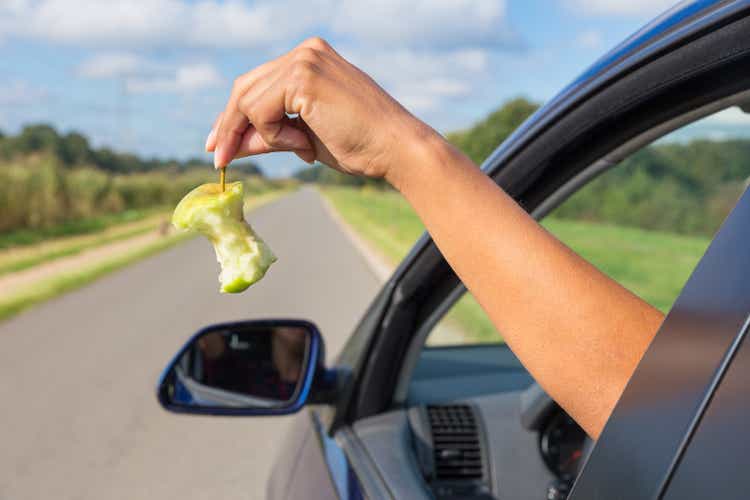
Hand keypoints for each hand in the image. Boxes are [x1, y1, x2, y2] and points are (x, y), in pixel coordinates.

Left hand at [206, 37, 435, 182]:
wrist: (395, 149)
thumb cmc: (359, 145)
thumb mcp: (303, 138)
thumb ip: (268, 135)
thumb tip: (232, 144)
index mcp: (309, 59)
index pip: (256, 84)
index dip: (233, 116)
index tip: (219, 144)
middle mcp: (305, 53)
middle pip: (244, 87)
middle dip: (229, 126)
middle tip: (221, 159)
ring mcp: (304, 61)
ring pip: (248, 102)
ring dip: (266, 135)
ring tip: (301, 149)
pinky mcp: (303, 77)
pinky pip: (260, 111)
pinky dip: (274, 135)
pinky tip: (304, 144)